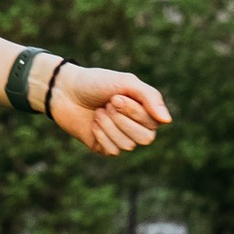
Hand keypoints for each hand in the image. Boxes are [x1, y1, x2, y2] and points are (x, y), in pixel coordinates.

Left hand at [49, 66, 170, 158]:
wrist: (65, 92)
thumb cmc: (96, 83)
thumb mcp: (125, 82)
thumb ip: (149, 97)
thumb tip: (167, 121)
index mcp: (145, 109)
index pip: (154, 123)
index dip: (134, 112)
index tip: (115, 97)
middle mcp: (137, 126)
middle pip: (146, 139)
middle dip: (122, 120)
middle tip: (107, 104)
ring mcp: (122, 138)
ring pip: (128, 145)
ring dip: (109, 126)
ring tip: (98, 112)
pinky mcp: (106, 148)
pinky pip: (113, 151)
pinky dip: (101, 135)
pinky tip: (93, 124)